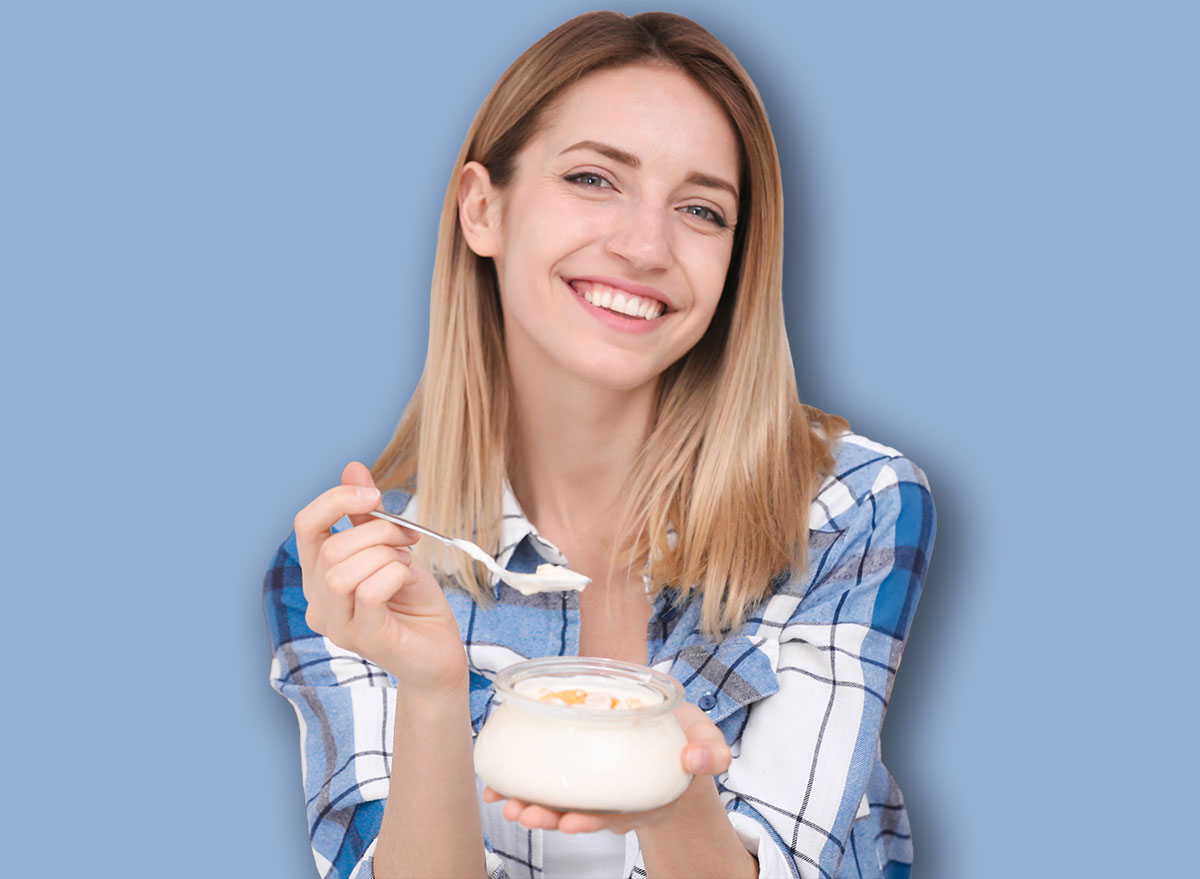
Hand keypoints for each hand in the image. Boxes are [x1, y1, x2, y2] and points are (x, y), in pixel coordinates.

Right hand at [294, 461, 467, 691]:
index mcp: (319, 576)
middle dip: (377, 531)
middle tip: (407, 539)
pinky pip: (371, 591)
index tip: (374, 496)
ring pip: (344, 572)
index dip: (336, 500)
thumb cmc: (413, 601)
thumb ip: (366, 515)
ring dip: (385, 555)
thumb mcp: (391, 548)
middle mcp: (319, 602)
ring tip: (404, 564)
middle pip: (331, 548)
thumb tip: (353, 468)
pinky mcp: (367, 640)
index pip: (305, 525)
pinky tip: (407, 579)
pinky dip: (395, 574)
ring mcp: (339, 626)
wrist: (439, 649)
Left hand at [482, 702, 730, 833]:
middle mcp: (617, 801)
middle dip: (551, 819)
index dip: (592, 822)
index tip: (571, 822)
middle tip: (526, 813)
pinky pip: (547, 784)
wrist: (670, 724)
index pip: (617, 816)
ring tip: (507, 802)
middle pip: (582, 816)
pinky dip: (521, 786)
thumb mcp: (706, 738)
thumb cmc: (686, 734)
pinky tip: (497, 785)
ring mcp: (596, 790)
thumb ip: (709, 751)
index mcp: (647, 799)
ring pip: (560, 805)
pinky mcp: (578, 773)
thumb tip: (696, 758)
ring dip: (531, 806)